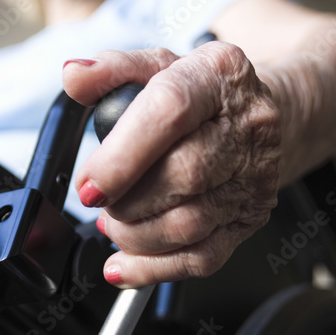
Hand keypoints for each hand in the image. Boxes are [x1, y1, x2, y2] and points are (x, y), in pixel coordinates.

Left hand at [62, 42, 281, 286]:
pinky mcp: (252, 217)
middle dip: (126, 201)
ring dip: (135, 235)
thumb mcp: (158, 66)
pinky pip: (202, 257)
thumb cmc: (203, 94)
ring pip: (189, 224)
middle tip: (101, 200)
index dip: (121, 156)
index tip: (89, 184)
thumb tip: (74, 76)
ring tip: (114, 223)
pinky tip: (125, 264)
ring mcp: (253, 177)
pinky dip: (154, 268)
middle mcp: (245, 126)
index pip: (170, 112)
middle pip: (183, 175)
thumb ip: (111, 70)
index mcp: (218, 76)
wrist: (260, 116)